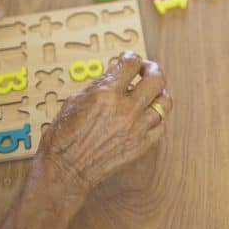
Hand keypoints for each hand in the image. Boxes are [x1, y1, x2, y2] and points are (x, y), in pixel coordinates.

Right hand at [39, 52, 171, 193]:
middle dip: (152, 69)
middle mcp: (125, 109)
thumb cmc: (64, 136)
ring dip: (158, 92)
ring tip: (152, 91)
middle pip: (156, 79)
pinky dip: (158, 116)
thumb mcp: (75, 100)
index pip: (131, 63)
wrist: (66, 170)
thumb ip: (100, 85)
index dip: (131, 58)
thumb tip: (115, 75)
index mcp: (106, 93)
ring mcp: (137, 128)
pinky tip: (150, 113)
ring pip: (164, 102)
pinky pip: (161, 125)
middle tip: (146, 70)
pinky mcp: (142, 145)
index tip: (129, 60)